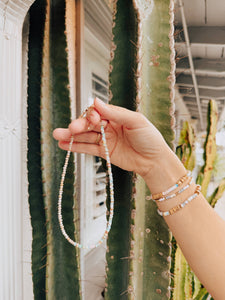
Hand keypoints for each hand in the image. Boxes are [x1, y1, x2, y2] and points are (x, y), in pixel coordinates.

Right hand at [53, 98, 167, 177]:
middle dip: (78, 126)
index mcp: (116, 115)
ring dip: (72, 136)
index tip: (92, 120)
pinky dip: (77, 147)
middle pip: (89, 124)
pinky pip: (88, 148)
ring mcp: (106, 139)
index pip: (98, 112)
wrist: (155, 160)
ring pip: (86, 136)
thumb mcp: (135, 121)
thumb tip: (96, 101)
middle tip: (70, 129)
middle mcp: (109, 126)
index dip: (92, 115)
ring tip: (58, 136)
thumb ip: (115, 113)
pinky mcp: (104, 152)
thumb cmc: (150, 138)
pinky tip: (64, 145)